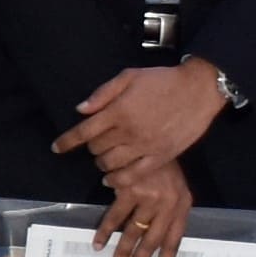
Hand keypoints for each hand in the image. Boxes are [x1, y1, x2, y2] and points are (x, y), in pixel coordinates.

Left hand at [60, 58, 228, 188]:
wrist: (198, 89)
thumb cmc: (163, 80)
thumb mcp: (129, 76)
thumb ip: (102, 94)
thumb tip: (81, 110)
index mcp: (118, 111)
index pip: (83, 132)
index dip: (66, 141)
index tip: (56, 147)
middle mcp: (129, 131)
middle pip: (96, 149)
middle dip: (90, 147)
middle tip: (95, 144)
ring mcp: (145, 146)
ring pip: (111, 164)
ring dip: (102, 163)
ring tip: (103, 159)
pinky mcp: (161, 157)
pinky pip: (134, 175)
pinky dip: (119, 180)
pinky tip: (112, 179)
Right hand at [98, 156, 195, 256]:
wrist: (154, 134)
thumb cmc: (164, 164)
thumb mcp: (176, 187)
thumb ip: (169, 211)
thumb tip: (157, 240)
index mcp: (182, 206)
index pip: (174, 241)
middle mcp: (169, 204)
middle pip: (153, 240)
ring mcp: (149, 197)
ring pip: (133, 231)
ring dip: (122, 251)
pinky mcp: (130, 188)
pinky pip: (115, 216)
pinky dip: (105, 231)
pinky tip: (98, 243)